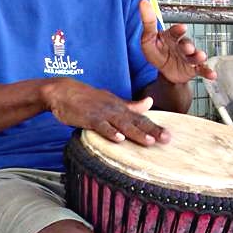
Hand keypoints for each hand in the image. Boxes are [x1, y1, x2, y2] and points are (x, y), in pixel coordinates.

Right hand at [43, 78, 166, 144]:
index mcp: (121, 107)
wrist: (62, 91)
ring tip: (149, 141)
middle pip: (136, 121)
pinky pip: (101, 126)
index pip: (141, 118)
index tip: (169, 136)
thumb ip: (131, 105)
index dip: (155, 127)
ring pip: (122, 124)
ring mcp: (102, 114)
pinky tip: (119, 139)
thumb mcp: (112, 100)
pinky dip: (109, 132)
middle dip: (152, 131)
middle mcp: (115, 110)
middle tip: (166, 139)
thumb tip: (150, 103)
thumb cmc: (88, 98)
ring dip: (135, 132)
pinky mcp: (89, 118)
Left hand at [139, 0, 216, 83]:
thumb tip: (143, 1)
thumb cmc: (157, 52)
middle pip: (187, 44)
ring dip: (199, 56)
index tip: (182, 28)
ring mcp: (189, 57)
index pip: (175, 32)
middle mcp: (183, 46)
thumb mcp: (148, 39)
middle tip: (188, 48)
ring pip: (196, 56)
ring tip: (201, 57)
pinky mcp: (194, 68)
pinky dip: (208, 71)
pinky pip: (202, 69)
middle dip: (188, 46)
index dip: (178, 30)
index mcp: (172, 37)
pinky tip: (213, 75)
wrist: (165, 72)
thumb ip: (148, 22)